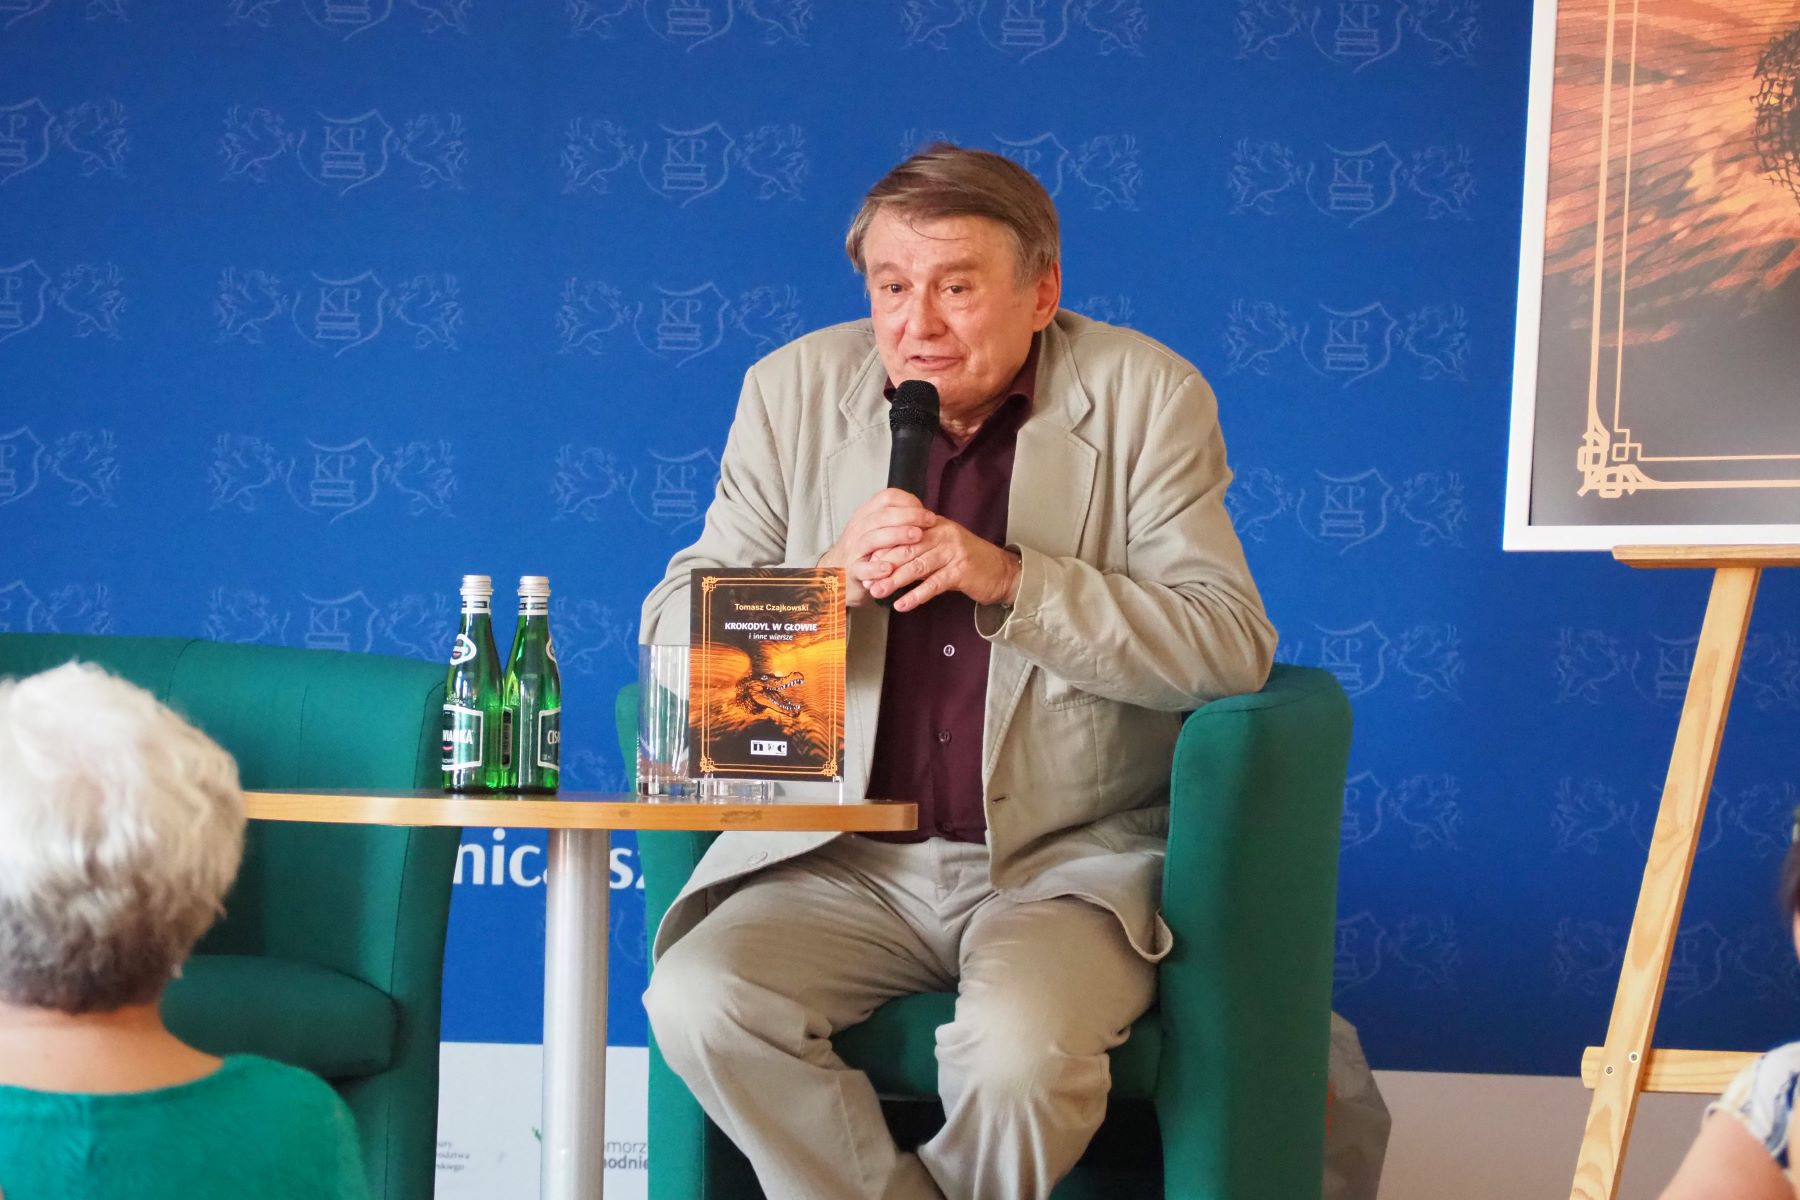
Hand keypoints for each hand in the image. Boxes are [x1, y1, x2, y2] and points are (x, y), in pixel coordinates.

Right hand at [818, 488, 935, 607]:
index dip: (909, 502)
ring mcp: (853, 549)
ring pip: (872, 538)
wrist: (837, 575)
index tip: (927, 513)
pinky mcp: (851, 571)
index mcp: (866, 515)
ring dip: (897, 535)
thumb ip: (896, 522)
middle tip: (930, 521)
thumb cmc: (866, 552)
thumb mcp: (877, 530)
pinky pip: (862, 568)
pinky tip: (889, 568)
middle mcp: (858, 528)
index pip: (886, 498)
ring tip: (917, 536)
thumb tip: (926, 515)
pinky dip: (875, 568)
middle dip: (909, 516)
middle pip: (882, 515)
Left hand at [867, 517, 1021, 611]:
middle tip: (866, 580)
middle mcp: (943, 534)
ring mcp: (953, 552)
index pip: (903, 534)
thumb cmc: (968, 561)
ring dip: (895, 581)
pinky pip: (933, 584)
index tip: (866, 564)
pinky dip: (916, 595)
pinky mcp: (961, 571)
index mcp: (934, 526)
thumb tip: (886, 559)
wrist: (1001, 571)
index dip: (883, 550)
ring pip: (917, 566)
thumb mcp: (942, 547)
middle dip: (884, 566)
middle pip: (906, 549)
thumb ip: (918, 548)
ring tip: (878, 592)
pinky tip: (902, 604)